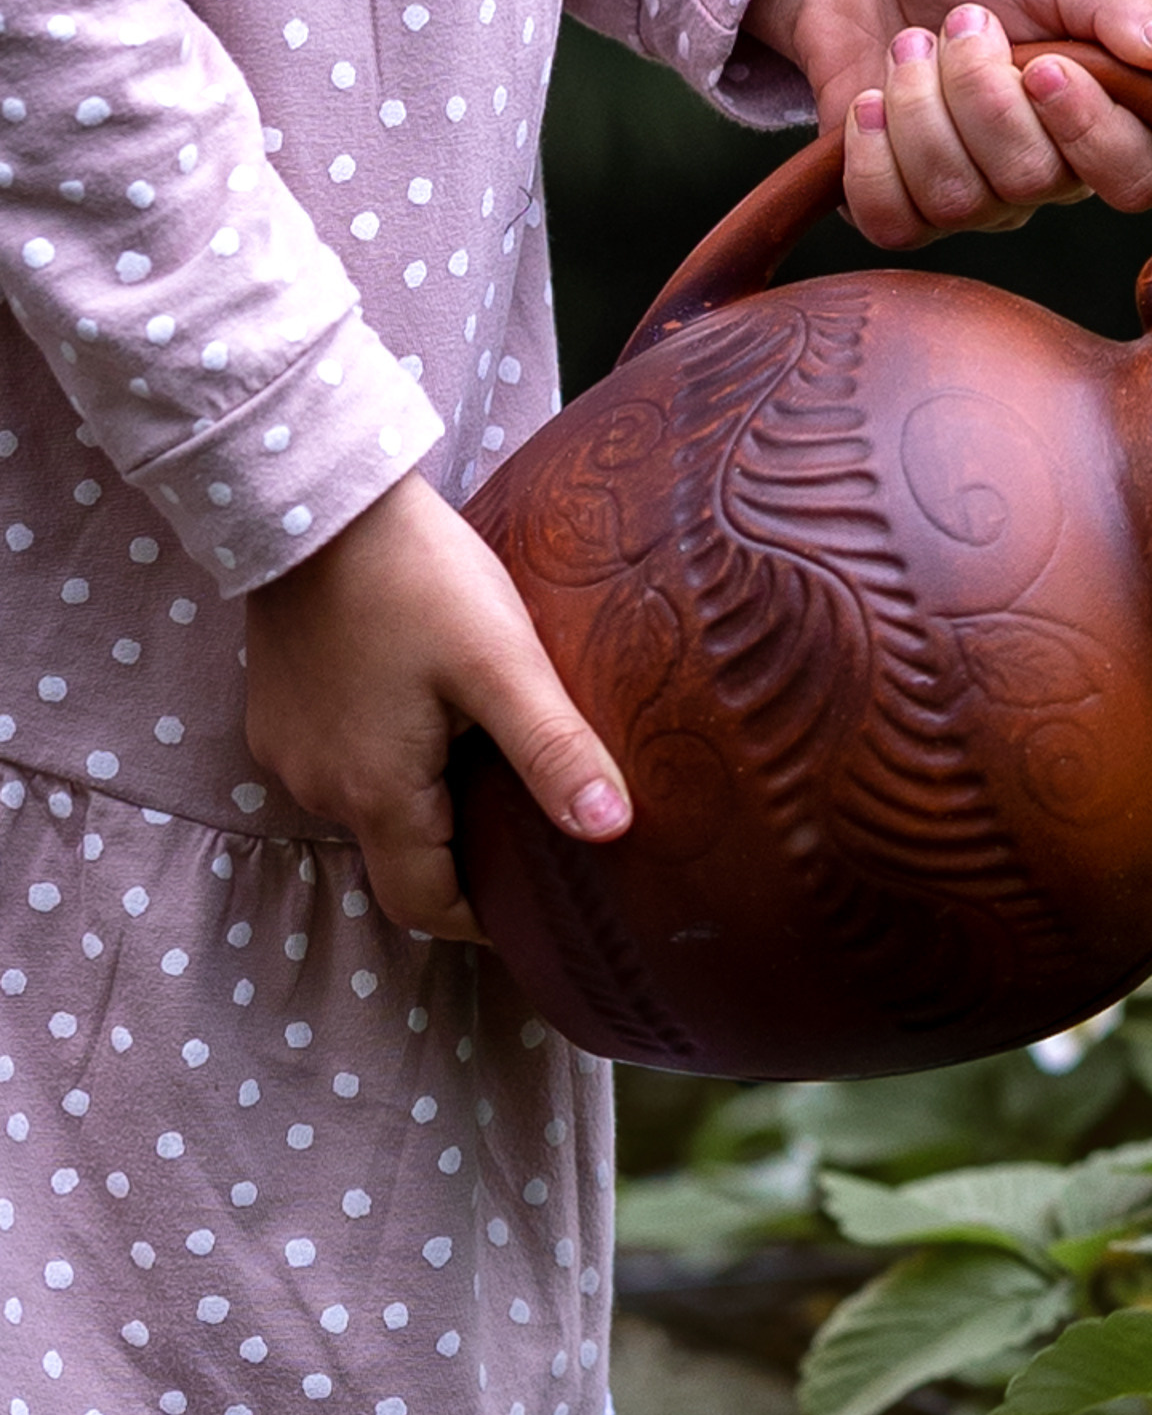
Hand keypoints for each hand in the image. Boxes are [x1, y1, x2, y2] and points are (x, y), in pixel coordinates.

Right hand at [243, 472, 630, 940]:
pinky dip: (390, 756)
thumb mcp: (499, 661)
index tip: (535, 901)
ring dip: (428, 798)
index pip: (427, 906)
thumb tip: (611, 830)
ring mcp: (289, 749)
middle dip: (465, 854)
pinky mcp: (277, 709)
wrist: (315, 497)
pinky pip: (342, 760)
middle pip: (400, 860)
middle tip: (530, 821)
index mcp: (376, 793)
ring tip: (489, 756)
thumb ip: (552, 749)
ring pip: (372, 807)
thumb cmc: (412, 573)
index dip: (481, 917)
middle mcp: (321, 787)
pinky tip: (430, 710)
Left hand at [746, 0, 1151, 247]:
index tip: (1042, 64)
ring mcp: (972, 201)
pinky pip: (892, 223)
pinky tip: (869, 102)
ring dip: (919, 104)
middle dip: (978, 87)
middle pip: (1027, 180)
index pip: (1133, 180)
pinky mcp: (900, 208)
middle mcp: (1045, 178)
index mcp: (1105, 122)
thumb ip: (1119, 4)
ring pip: (953, 199)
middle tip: (960, 20)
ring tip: (910, 45)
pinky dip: (872, 156)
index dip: (1087, 131)